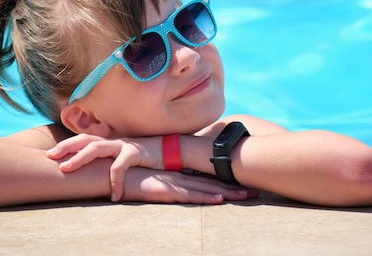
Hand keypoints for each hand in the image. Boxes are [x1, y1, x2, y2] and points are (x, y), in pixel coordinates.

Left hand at [46, 134, 161, 200]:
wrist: (169, 152)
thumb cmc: (143, 159)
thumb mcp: (121, 159)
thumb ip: (107, 162)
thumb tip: (91, 174)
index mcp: (108, 143)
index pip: (82, 139)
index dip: (66, 144)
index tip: (49, 153)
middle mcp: (112, 142)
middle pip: (84, 140)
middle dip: (65, 147)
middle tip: (50, 156)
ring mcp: (123, 146)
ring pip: (96, 148)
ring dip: (79, 158)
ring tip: (66, 169)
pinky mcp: (135, 153)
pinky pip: (119, 167)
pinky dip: (115, 182)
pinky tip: (114, 196)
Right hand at [122, 167, 256, 203]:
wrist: (115, 173)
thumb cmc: (134, 177)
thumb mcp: (155, 180)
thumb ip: (168, 182)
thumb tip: (181, 186)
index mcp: (181, 175)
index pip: (208, 178)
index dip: (227, 180)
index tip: (245, 182)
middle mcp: (183, 177)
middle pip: (214, 183)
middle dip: (235, 186)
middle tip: (255, 190)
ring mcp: (176, 183)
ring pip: (207, 189)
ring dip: (228, 192)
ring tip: (246, 195)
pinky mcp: (168, 190)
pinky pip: (190, 195)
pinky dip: (206, 197)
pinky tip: (219, 198)